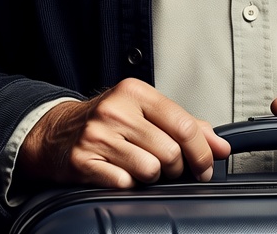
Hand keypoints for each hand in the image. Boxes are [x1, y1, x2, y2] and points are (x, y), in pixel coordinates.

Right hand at [18, 78, 230, 187]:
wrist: (56, 133)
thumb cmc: (107, 122)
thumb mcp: (144, 112)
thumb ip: (185, 125)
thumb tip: (221, 145)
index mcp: (135, 92)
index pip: (183, 123)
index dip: (202, 151)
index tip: (207, 165)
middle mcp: (116, 110)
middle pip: (170, 151)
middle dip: (175, 167)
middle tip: (167, 167)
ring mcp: (98, 135)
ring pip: (150, 170)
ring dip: (151, 177)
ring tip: (139, 166)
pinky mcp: (83, 161)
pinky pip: (124, 184)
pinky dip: (128, 185)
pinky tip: (119, 173)